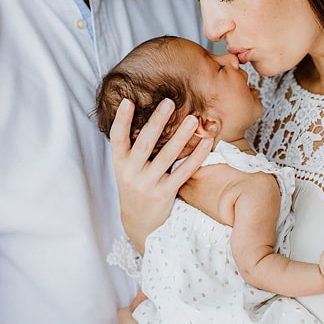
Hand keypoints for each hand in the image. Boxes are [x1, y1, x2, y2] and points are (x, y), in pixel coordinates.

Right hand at [108, 98, 212, 250]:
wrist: (139, 222)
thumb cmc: (135, 185)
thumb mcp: (126, 168)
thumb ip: (132, 147)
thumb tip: (147, 114)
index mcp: (119, 163)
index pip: (117, 138)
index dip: (121, 120)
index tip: (127, 101)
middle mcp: (131, 173)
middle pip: (144, 144)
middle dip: (156, 122)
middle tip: (168, 102)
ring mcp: (148, 184)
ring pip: (166, 157)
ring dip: (180, 137)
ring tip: (191, 119)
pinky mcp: (165, 194)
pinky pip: (183, 172)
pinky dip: (196, 157)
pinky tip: (206, 143)